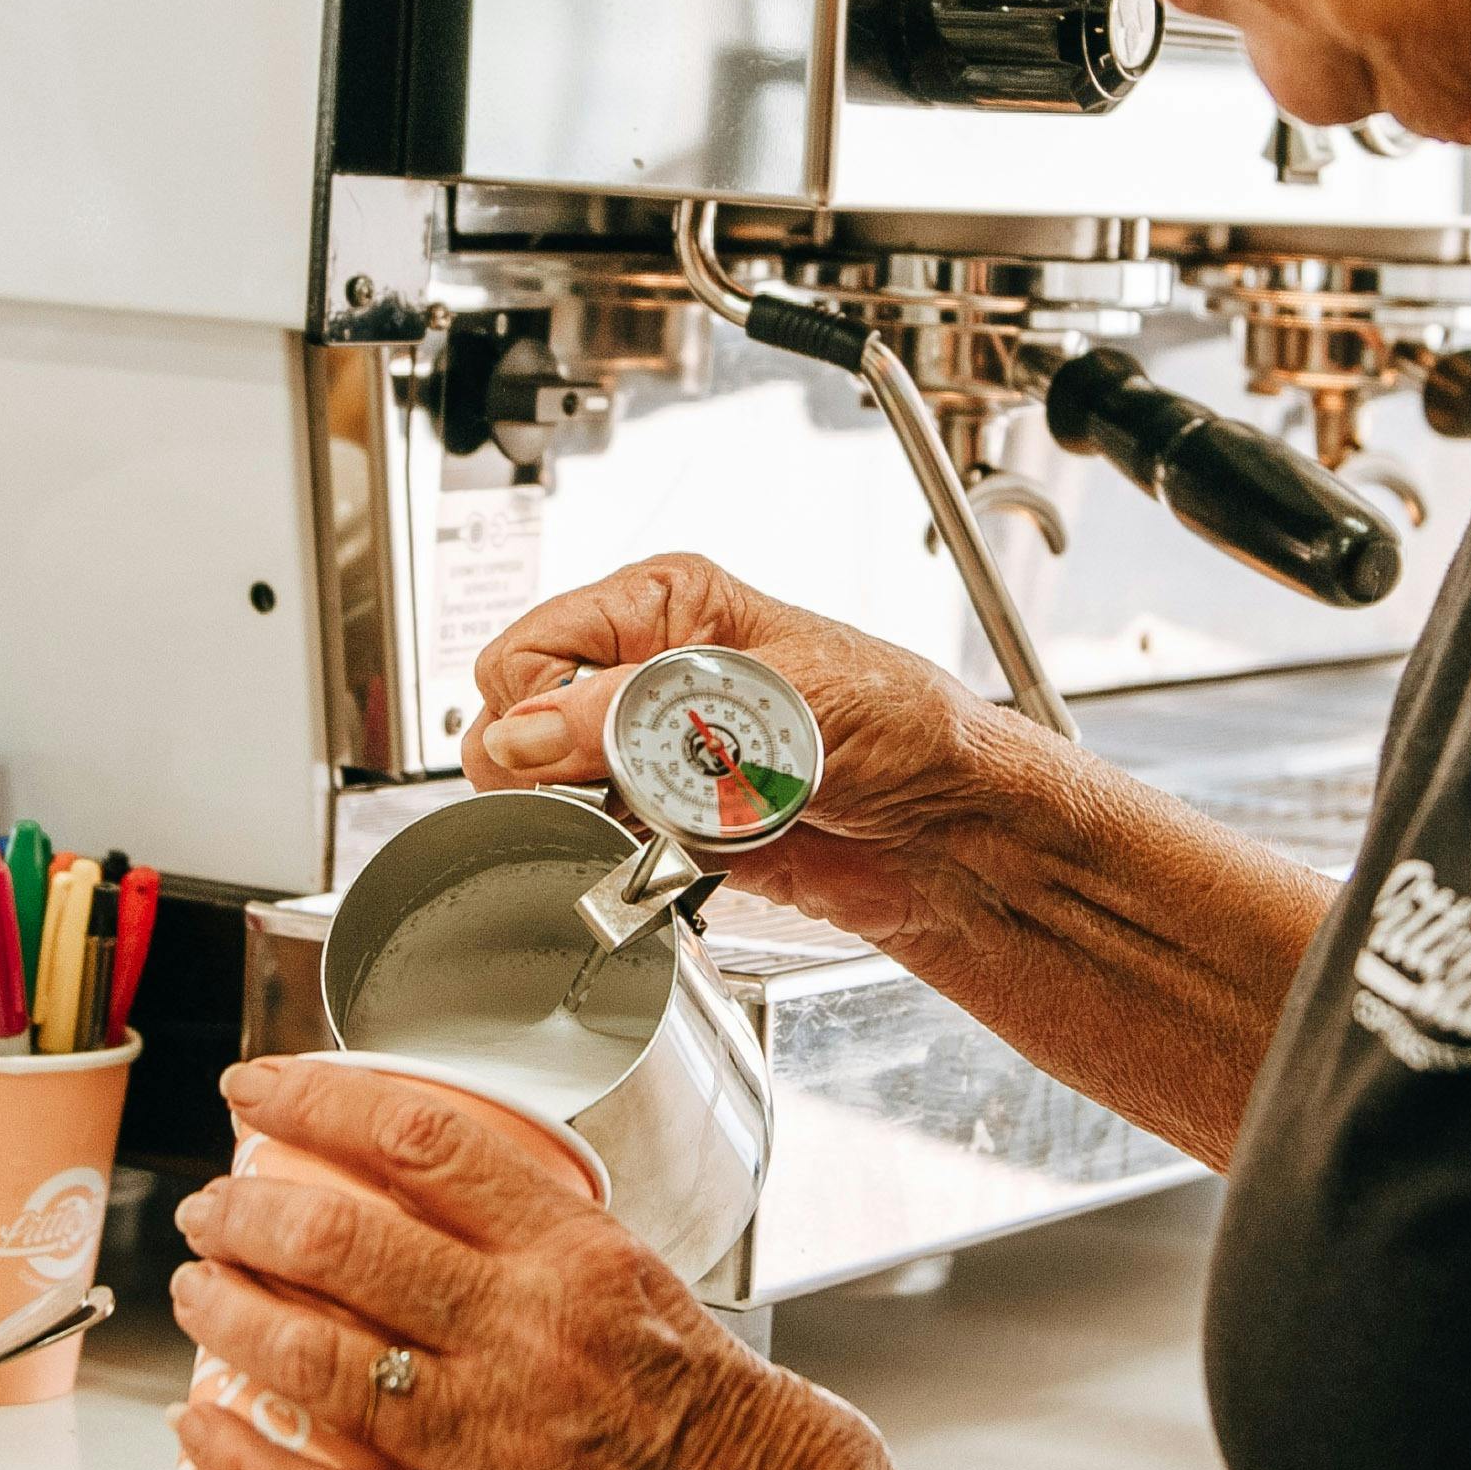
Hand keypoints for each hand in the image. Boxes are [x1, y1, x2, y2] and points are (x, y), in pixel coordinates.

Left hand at [166, 1055, 914, 1469]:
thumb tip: (468, 1214)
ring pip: (308, 1357)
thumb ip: (564, 1257)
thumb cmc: (753, 1448)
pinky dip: (241, 1460)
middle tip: (214, 1205)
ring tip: (199, 1290)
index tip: (263, 1090)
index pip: (420, 1140)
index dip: (317, 1099)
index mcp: (582, 1261)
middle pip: (339, 1240)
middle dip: (245, 1210)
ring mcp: (485, 1444)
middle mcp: (525, 1339)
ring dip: (228, 1313)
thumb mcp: (669, 1298)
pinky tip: (201, 1428)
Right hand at [468, 554, 1012, 949]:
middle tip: (622, 794)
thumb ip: (636, 717)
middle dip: (554, 770)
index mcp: (665, 606)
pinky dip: (618, 862)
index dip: (536, 711)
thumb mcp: (766, 700)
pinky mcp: (667, 823)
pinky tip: (669, 857)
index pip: (528, 651)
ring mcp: (653, 753)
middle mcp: (647, 674)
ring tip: (662, 824)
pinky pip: (596, 847)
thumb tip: (527, 735)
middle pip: (520, 724)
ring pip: (548, 793)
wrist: (950, 830)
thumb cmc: (899, 727)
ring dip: (589, 821)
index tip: (579, 756)